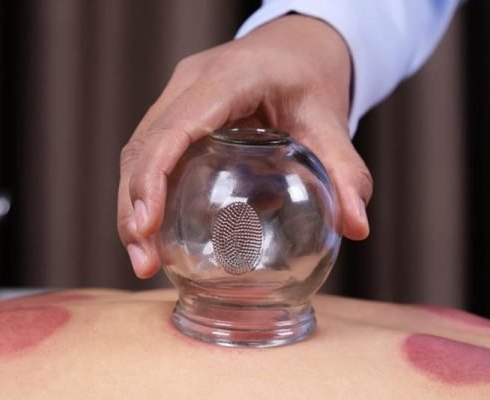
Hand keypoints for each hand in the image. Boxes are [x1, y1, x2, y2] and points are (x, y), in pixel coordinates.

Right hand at [118, 15, 372, 278]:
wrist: (297, 47)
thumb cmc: (310, 77)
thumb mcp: (330, 120)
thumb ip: (344, 171)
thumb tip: (356, 227)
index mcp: (228, 78)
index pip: (175, 127)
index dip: (153, 176)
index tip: (148, 225)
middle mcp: (191, 83)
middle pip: (144, 146)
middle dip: (134, 207)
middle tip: (144, 262)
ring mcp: (176, 95)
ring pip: (138, 151)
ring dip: (133, 207)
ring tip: (145, 261)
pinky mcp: (174, 112)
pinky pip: (151, 153)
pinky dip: (149, 195)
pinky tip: (160, 236)